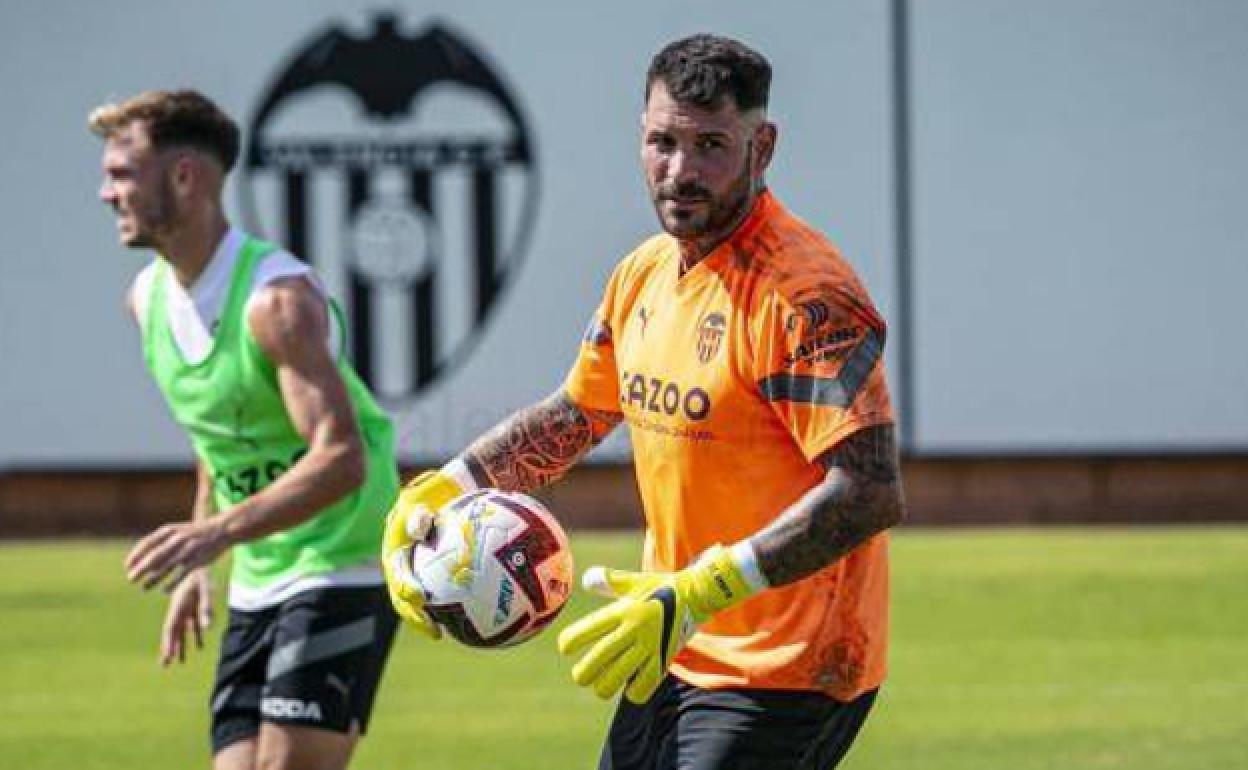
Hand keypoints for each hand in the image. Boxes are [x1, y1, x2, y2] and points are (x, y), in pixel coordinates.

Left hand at [125, 520, 229, 591]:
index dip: (135, 555)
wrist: (222, 529)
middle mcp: (177, 539)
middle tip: (130, 579)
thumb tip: (140, 557)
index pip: (147, 543)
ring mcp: (188, 549)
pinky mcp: (198, 560)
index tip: (127, 566)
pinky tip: (164, 591)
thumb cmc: (196, 532)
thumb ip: (161, 542)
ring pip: (167, 567)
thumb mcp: (177, 531)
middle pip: (155, 556)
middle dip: (141, 569)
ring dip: (153, 578)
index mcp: (169, 530)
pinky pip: (181, 574)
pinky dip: (172, 583)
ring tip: (144, 587)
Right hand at [160, 568, 213, 665]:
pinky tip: (200, 646)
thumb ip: (206, 608)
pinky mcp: (193, 605)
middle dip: (169, 647)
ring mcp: (186, 607)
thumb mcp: (206, 589)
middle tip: (165, 664)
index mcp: (178, 604)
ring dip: (181, 644)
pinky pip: (193, 623)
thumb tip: (208, 627)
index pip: (171, 627)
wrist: (200, 558)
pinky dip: (195, 635)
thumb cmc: (202, 573)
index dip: (168, 643)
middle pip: (173, 631)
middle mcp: (179, 607)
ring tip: (179, 661)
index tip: (167, 657)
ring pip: (182, 630)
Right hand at [381, 470, 464, 637]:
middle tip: (434, 630)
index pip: (398, 574)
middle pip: (405, 597)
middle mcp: (406, 562)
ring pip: (424, 600)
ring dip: (431, 619)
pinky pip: (444, 593)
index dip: (405, 589)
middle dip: (416, 616)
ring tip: (447, 633)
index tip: (419, 598)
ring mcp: (420, 569)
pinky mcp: (436, 574)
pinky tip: (476, 619)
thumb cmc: (442, 489)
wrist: (455, 488)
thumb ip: (419, 511)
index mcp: (397, 548)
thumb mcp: (427, 492)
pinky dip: (455, 607)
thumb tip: (418, 528)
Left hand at [557, 545, 758, 703]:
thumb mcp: (634, 582)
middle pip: (596, 661)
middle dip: (582, 674)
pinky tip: (630, 686)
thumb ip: (609, 581)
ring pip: (615, 679)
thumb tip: (587, 579)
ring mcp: (649, 646)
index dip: (569, 642)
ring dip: (604, 687)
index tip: (567, 648)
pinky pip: (643, 687)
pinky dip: (633, 692)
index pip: (586, 631)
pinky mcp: (663, 660)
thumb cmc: (660, 588)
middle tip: (581, 675)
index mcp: (623, 610)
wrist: (697, 595)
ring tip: (602, 684)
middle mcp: (634, 629)